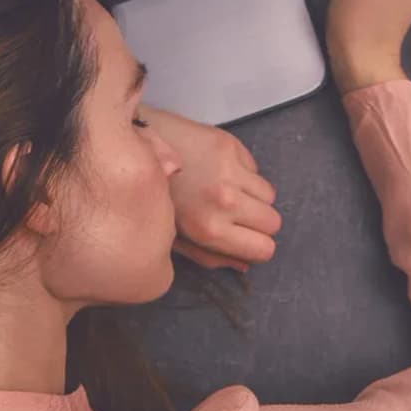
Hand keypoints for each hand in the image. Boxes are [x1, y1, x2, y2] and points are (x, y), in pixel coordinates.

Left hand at [141, 106, 279, 271]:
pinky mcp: (230, 146)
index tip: (245, 238)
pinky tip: (218, 170)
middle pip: (274, 222)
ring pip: (269, 195)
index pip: (264, 249)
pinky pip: (256, 169)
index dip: (257, 246)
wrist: (136, 145)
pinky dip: (243, 173)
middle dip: (259, 223)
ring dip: (253, 197)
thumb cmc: (152, 196)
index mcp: (208, 229)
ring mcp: (229, 171)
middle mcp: (224, 200)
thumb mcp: (173, 238)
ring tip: (227, 191)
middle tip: (237, 216)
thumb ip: (210, 256)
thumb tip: (245, 266)